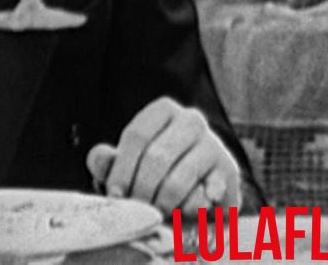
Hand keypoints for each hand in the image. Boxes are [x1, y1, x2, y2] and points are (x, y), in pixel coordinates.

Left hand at [86, 98, 241, 213]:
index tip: (116, 195)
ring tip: (156, 215)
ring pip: (178, 179)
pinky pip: (204, 196)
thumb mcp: (128, 167)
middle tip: (137, 211)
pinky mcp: (228, 172)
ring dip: (162, 205)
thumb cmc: (154, 176)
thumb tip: (99, 156)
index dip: (122, 169)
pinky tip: (188, 212)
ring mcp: (213, 144)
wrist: (198, 192)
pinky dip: (193, 209)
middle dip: (141, 191)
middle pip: (157, 157)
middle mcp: (191, 120)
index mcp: (163, 111)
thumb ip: (110, 162)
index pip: (137, 135)